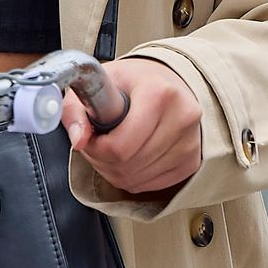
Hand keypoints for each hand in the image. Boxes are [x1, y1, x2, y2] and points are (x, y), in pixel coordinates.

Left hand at [65, 56, 200, 197]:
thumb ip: (76, 109)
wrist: (167, 82)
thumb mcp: (97, 84)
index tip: (92, 135)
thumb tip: (78, 140)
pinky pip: (150, 185)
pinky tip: (131, 156)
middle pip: (127, 166)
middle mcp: (181, 118)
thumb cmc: (132, 83)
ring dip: (115, 170)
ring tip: (115, 147)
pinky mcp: (192, 162)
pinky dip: (133, 177)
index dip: (96, 148)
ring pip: (136, 179)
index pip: (120, 146)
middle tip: (101, 142)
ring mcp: (190, 142)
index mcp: (158, 93)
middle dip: (103, 160)